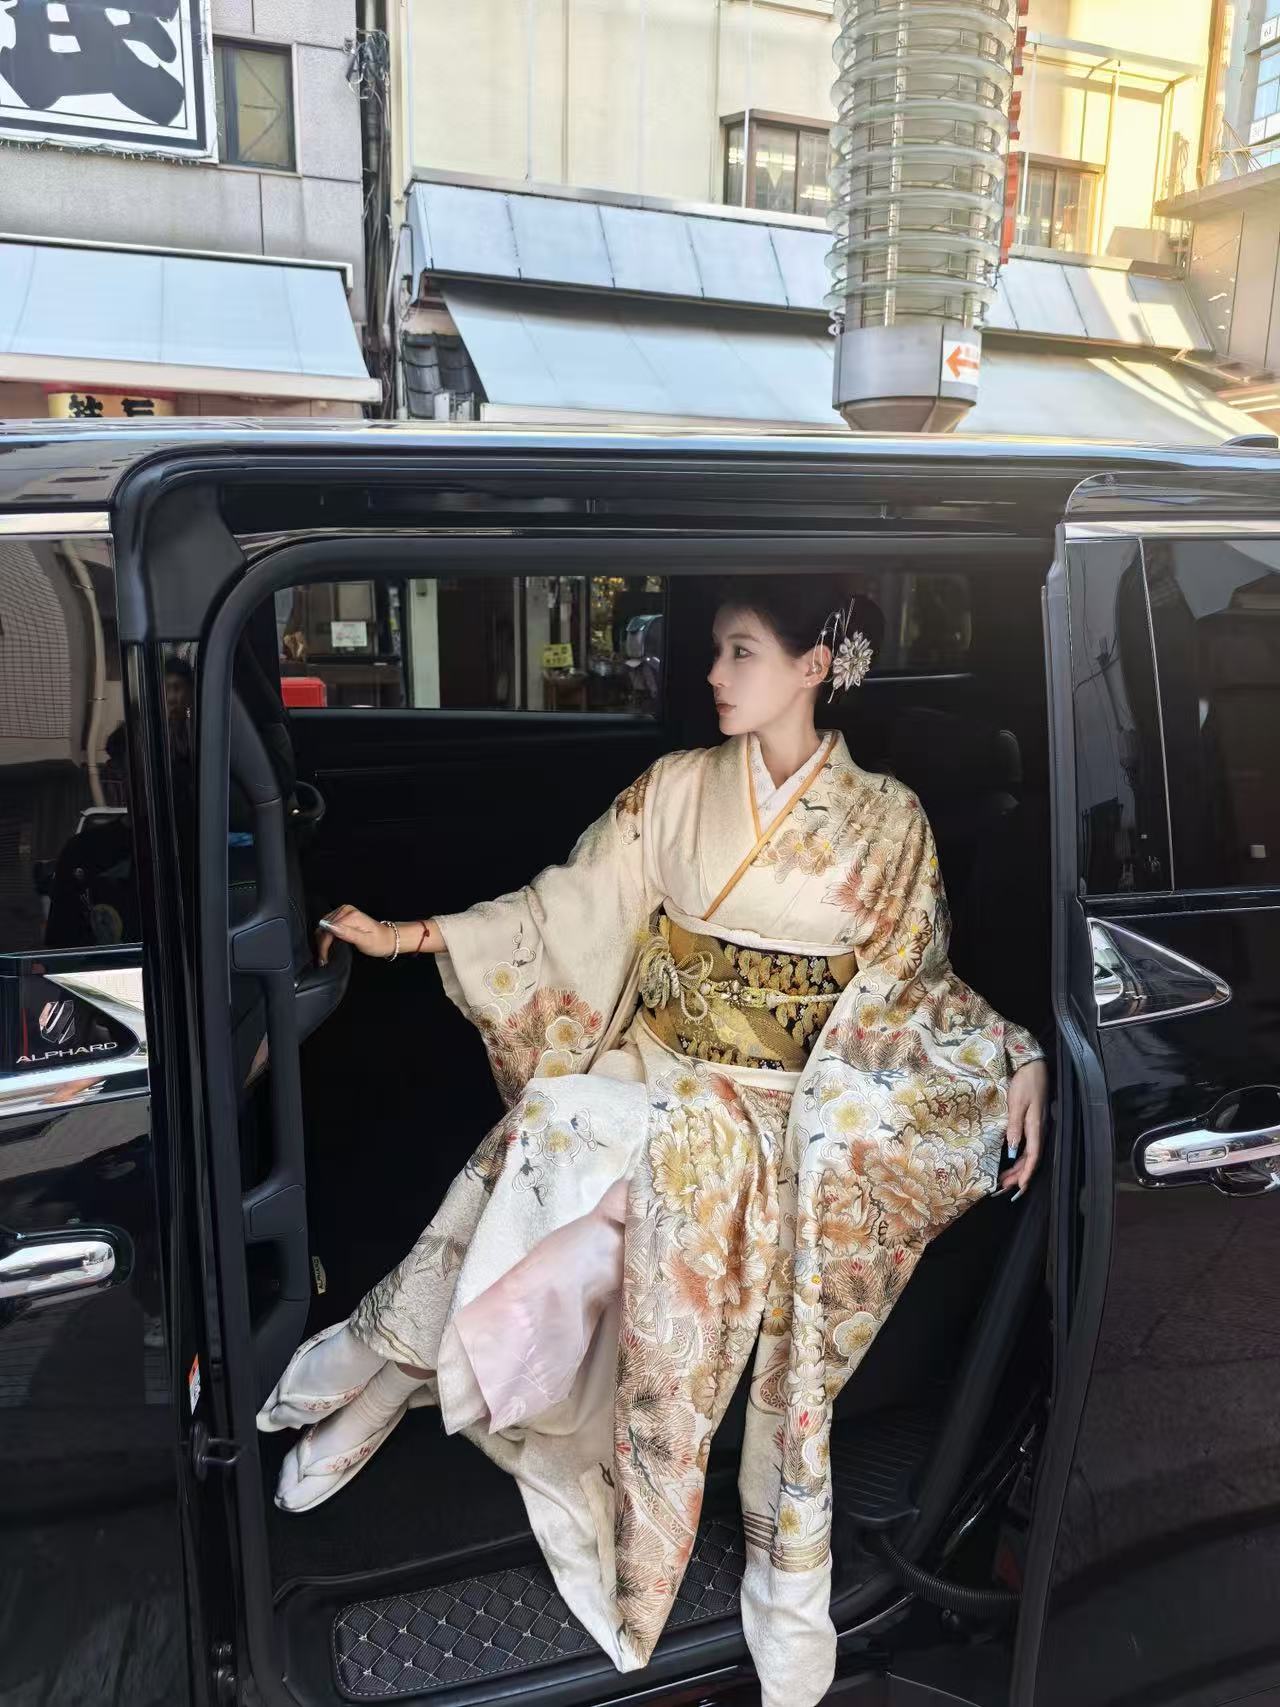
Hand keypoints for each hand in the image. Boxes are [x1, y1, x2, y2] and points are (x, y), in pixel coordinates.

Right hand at [316, 904, 393, 964]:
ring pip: (324, 926)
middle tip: (323, 959)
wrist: (388, 938)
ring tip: (324, 955)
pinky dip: (326, 936)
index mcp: (351, 915)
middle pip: (324, 926)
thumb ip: (347, 933)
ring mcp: (344, 911)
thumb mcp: (364, 941)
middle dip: (321, 943)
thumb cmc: (378, 942)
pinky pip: (329, 925)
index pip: (329, 928)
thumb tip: (330, 927)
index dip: (324, 944)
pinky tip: (327, 946)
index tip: (323, 959)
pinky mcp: (343, 915)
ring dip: (322, 940)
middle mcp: (345, 910)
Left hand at [999, 1059, 1047, 1199]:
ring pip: (1029, 1153)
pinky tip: (1011, 1160)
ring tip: (1004, 1179)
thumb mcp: (1017, 1103)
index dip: (1026, 1174)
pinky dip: (1019, 1156)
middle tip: (1003, 1188)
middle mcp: (1039, 1130)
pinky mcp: (1033, 1122)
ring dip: (1017, 1168)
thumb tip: (1013, 1150)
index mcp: (1036, 1128)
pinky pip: (1028, 1145)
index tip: (1018, 1188)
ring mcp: (1036, 1127)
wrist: (1033, 1066)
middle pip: (1030, 1159)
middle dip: (1018, 1176)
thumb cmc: (1025, 1083)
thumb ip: (1015, 1127)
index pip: (1033, 1157)